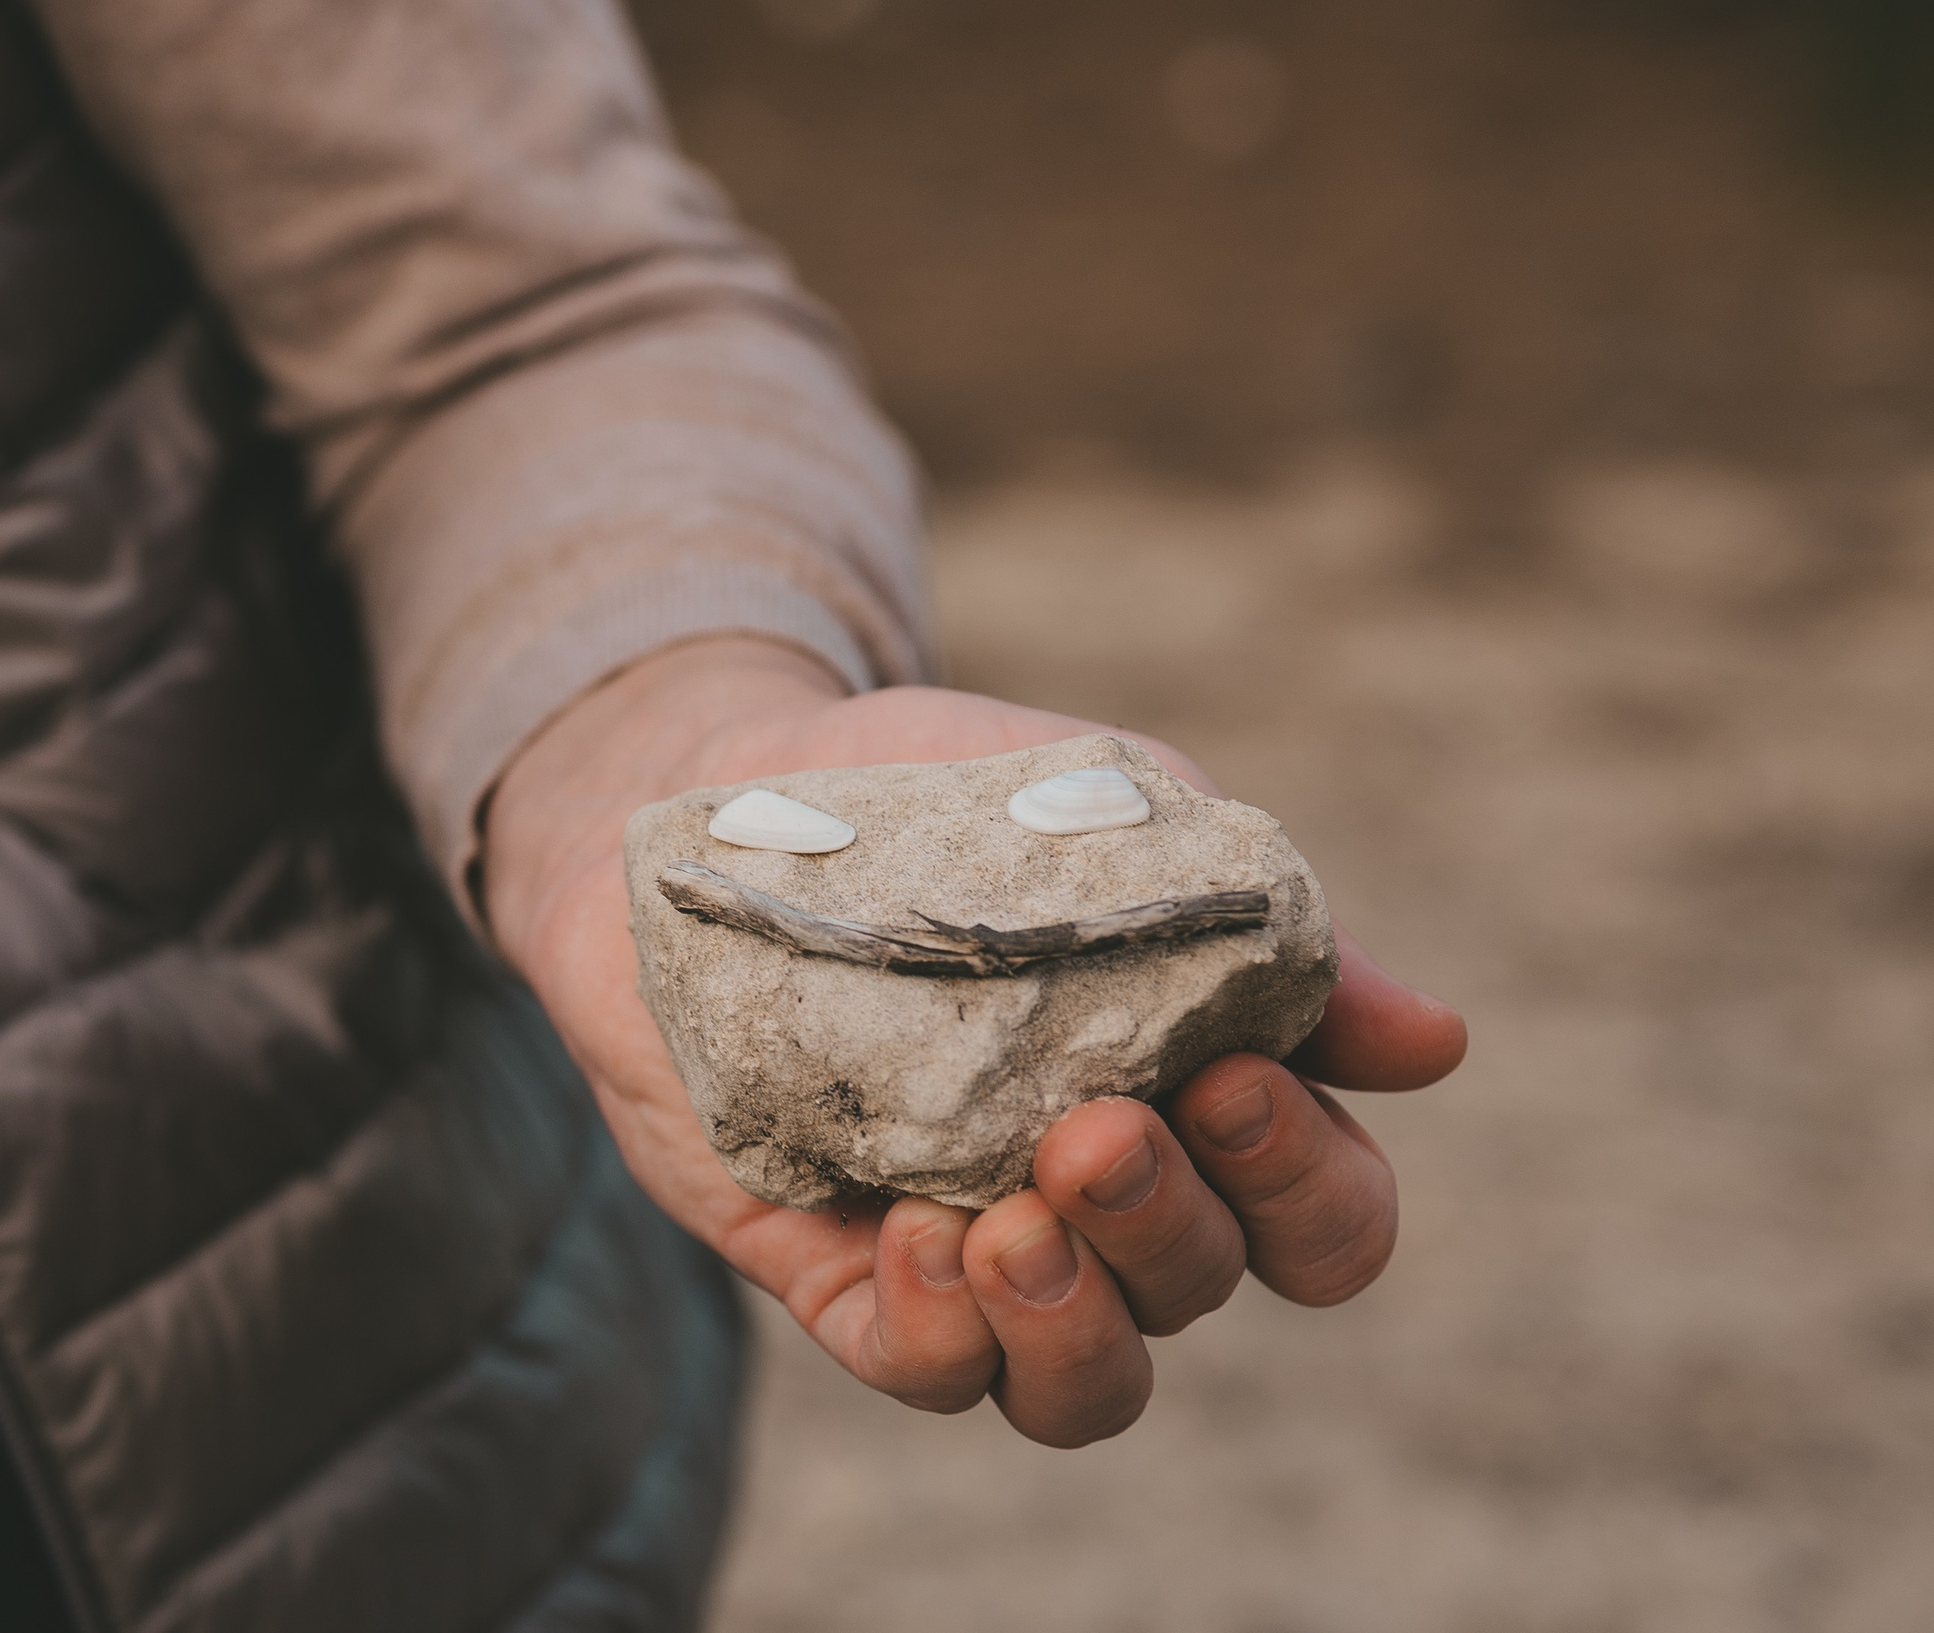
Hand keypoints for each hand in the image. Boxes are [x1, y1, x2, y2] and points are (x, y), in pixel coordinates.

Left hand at [484, 637, 1465, 1445]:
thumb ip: (1262, 929)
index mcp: (1205, 1101)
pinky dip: (941, 1332)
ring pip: (1083, 1386)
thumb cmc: (951, 799)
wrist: (736, 785)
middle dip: (1170, 1226)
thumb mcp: (1120, 823)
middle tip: (1092, 1130)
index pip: (1323, 1219)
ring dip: (1076, 1327)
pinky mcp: (845, 1272)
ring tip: (1013, 1227)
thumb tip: (1435, 1045)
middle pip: (1206, 1291)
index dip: (1307, 1183)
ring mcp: (977, 1244)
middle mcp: (1105, 1200)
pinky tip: (916, 1234)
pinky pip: (926, 1374)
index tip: (1227, 1073)